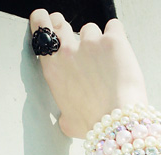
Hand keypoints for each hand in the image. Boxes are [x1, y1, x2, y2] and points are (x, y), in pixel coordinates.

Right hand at [29, 10, 148, 137]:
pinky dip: (117, 36)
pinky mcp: (113, 41)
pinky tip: (120, 53)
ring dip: (97, 41)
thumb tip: (65, 118)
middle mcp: (67, 51)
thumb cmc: (93, 126)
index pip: (40, 29)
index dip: (45, 22)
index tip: (51, 23)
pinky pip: (114, 27)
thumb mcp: (68, 122)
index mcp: (53, 68)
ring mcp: (90, 43)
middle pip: (60, 22)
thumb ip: (64, 112)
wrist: (117, 124)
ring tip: (108, 64)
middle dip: (66, 27)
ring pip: (90, 30)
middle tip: (79, 42)